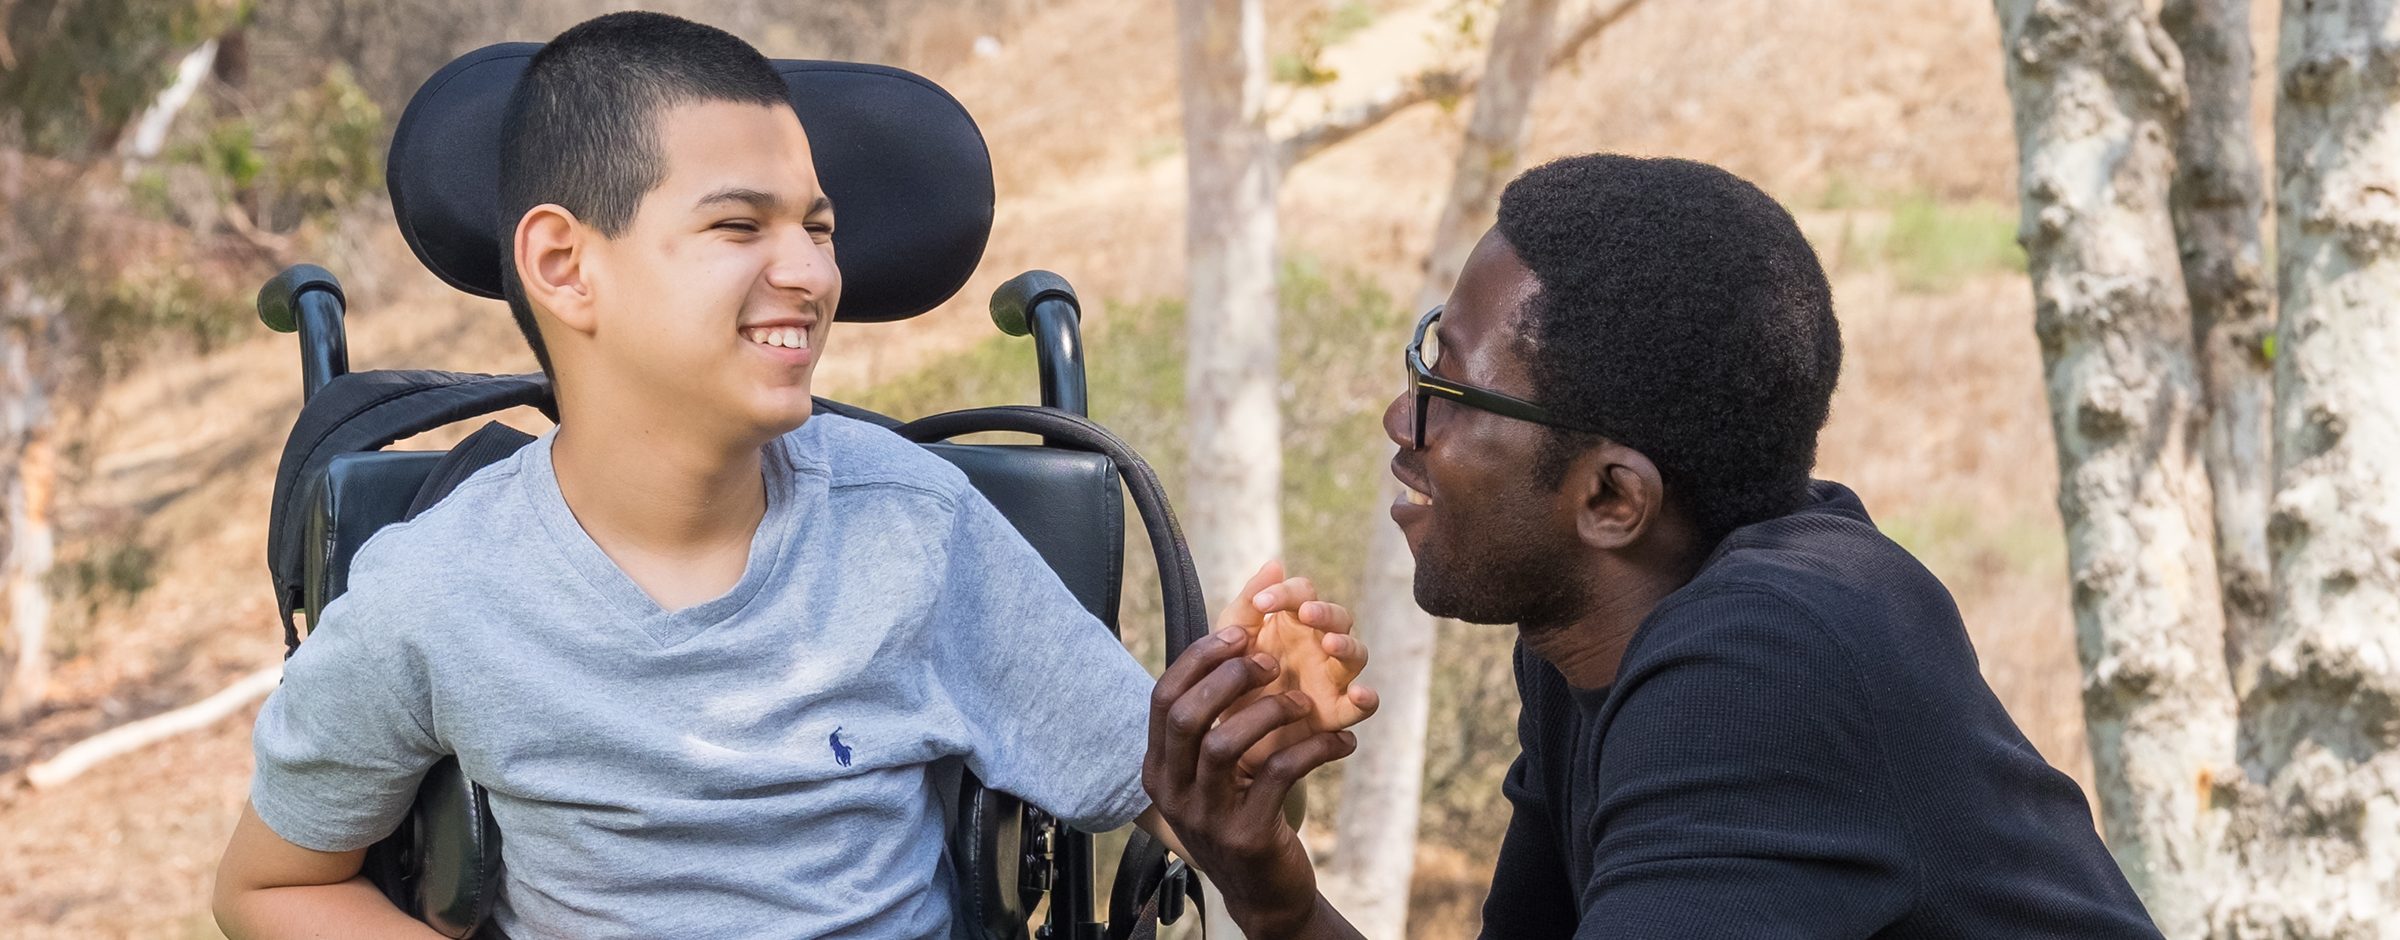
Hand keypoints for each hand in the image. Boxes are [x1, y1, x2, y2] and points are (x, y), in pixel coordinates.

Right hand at [1144, 625, 1358, 937]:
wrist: (1264, 893)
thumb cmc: (1243, 813)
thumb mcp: (1216, 772)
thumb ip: (1215, 720)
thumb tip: (1237, 640)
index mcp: (1159, 767)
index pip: (1163, 698)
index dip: (1199, 659)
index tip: (1240, 634)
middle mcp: (1171, 792)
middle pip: (1185, 716)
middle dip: (1230, 678)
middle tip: (1272, 662)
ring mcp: (1205, 817)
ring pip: (1224, 745)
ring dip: (1270, 712)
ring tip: (1306, 703)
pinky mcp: (1245, 836)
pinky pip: (1277, 776)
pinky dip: (1312, 750)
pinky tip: (1341, 742)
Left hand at [1217, 561, 1376, 769]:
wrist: (1226, 735)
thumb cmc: (1233, 677)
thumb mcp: (1231, 638)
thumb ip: (1248, 602)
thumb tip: (1275, 563)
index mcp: (1293, 623)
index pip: (1304, 594)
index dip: (1287, 592)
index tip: (1261, 604)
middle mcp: (1319, 646)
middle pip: (1339, 618)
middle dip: (1325, 613)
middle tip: (1305, 614)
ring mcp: (1331, 678)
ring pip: (1356, 655)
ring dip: (1347, 645)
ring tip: (1329, 644)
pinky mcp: (1334, 713)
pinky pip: (1360, 706)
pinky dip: (1367, 700)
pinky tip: (1360, 694)